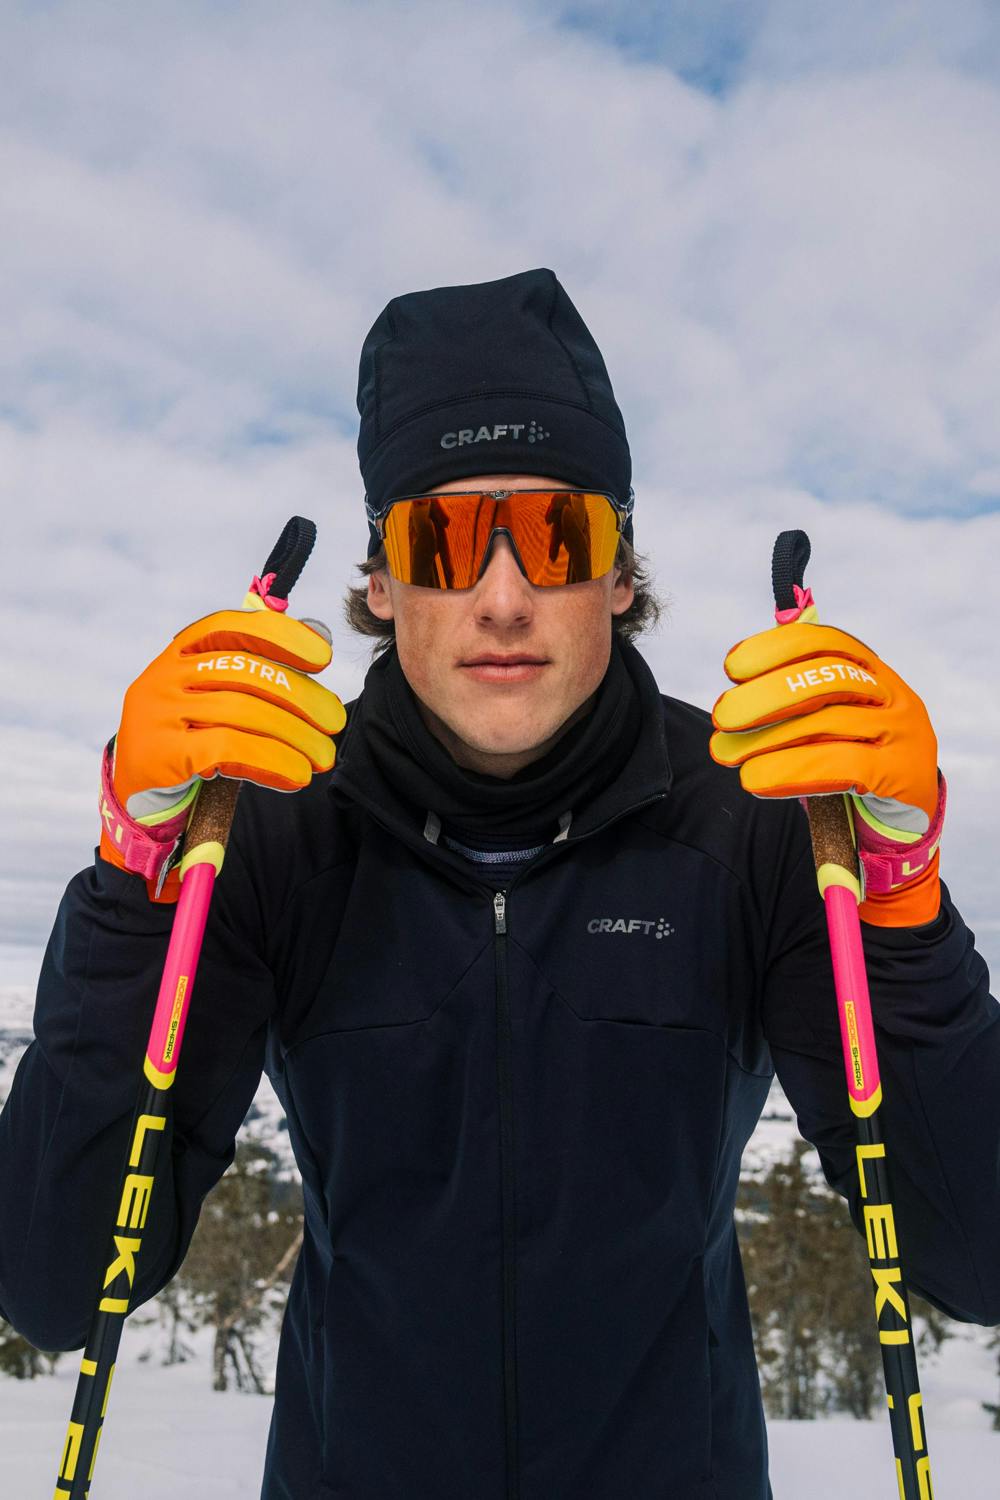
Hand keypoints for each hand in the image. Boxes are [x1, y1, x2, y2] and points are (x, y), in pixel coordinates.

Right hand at [101, 606, 344, 892]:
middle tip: (334, 721)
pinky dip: (273, 760)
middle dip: (301, 696)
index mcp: (180, 654)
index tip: (323, 656)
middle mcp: (164, 676)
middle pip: (247, 673)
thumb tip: (319, 636)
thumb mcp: (212, 697)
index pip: (232, 627)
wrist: (136, 797)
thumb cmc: (188, 741)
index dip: (282, 636)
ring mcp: (158, 714)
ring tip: (323, 756)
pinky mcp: (161, 754)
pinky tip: (296, 774)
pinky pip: (230, 748)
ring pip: (244, 712)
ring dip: (296, 735)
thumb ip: (255, 668)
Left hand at [708, 620, 942, 925]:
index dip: (776, 649)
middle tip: (722, 716)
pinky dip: (790, 770)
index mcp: (874, 673)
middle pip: (826, 680)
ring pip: (828, 724)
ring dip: (767, 738)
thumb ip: (796, 698)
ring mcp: (903, 734)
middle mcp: (893, 696)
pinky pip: (839, 766)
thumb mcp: (828, 724)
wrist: (905, 823)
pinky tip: (756, 779)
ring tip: (727, 753)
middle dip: (765, 695)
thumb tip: (739, 677)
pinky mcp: (902, 775)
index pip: (826, 643)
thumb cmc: (855, 765)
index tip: (732, 667)